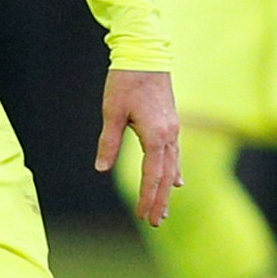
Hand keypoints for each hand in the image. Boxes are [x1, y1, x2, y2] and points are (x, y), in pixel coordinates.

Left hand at [96, 68, 181, 225]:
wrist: (146, 55)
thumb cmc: (126, 82)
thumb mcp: (112, 113)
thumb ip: (108, 142)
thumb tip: (100, 168)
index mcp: (156, 135)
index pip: (152, 175)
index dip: (148, 197)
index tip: (144, 216)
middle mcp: (170, 135)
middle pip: (166, 176)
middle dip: (160, 200)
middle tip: (155, 222)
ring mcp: (173, 129)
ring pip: (172, 166)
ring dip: (167, 189)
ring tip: (164, 209)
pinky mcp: (171, 123)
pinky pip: (175, 154)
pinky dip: (174, 170)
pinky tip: (176, 181)